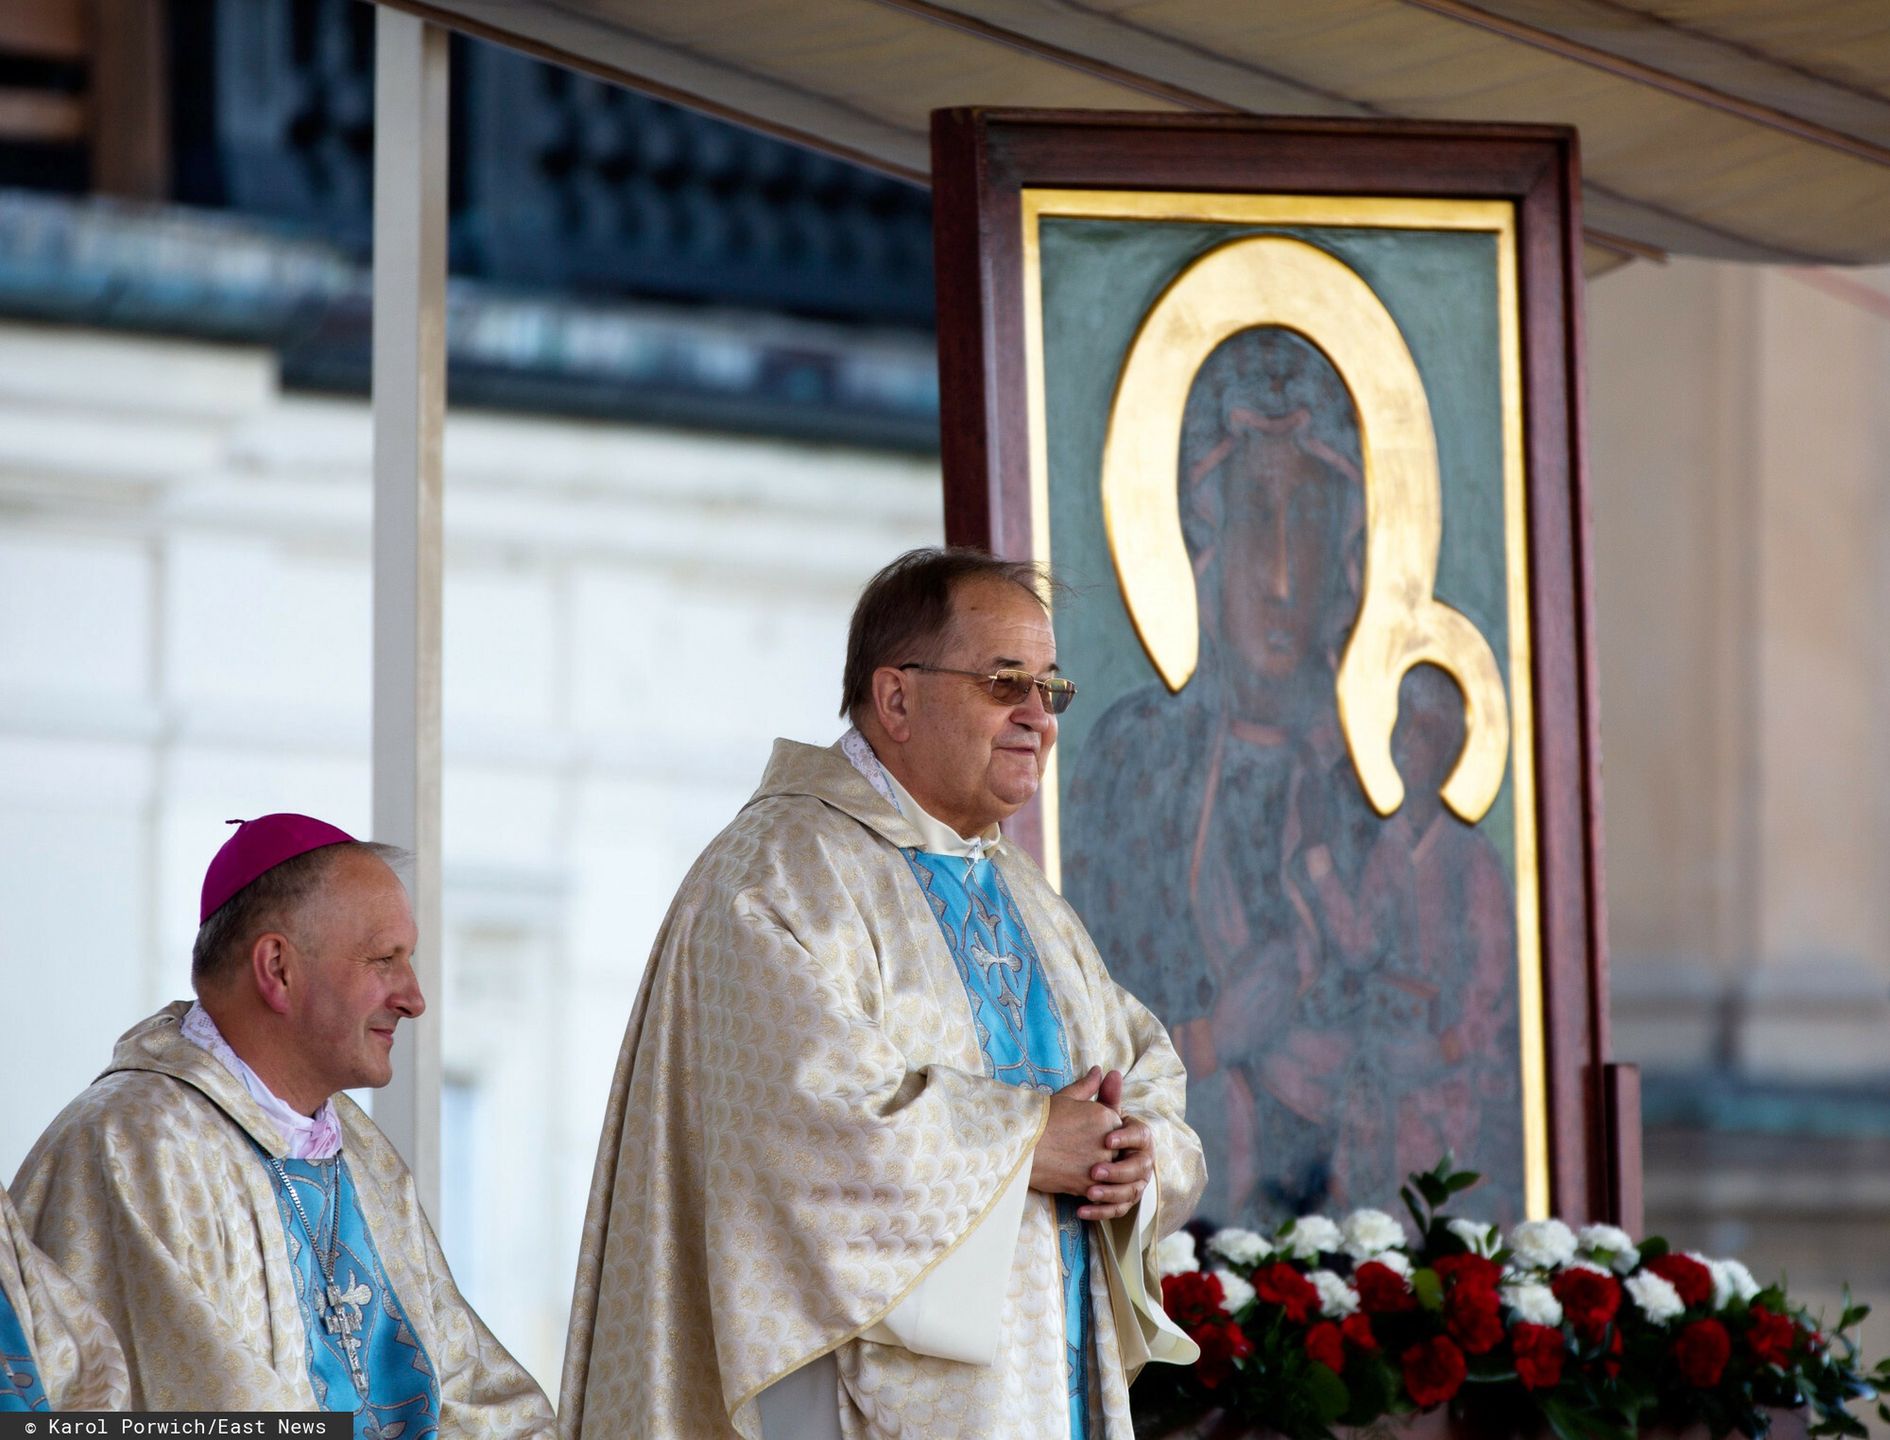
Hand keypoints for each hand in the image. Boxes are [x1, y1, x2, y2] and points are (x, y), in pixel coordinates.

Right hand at [1029, 1067, 1120, 1203]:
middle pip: (1115, 1149)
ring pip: (1109, 1171)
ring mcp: (1101, 1164)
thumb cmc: (1039, 1118)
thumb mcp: (1065, 1097)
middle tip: (1078, 1151)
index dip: (1100, 1132)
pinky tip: (1075, 1180)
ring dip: (1098, 1171)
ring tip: (1075, 1166)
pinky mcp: (1090, 1184)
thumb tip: (1100, 1071)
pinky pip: (1100, 1189)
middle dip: (1102, 1152)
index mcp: (1106, 1116)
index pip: (1116, 1126)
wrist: (1020, 1145)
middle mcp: (1109, 1140)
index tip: (1083, 1134)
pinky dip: (1090, 1187)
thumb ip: (1087, 1086)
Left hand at [1084, 1068, 1153, 1221]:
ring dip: (1110, 1194)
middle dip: (1118, 1171)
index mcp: (1138, 1136)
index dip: (1126, 1139)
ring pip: (1129, 1192)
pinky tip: (1081, 1210)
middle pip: (1139, 1169)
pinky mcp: (1122, 1201)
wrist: (1085, 1153)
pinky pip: (1116, 1211)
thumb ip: (1105, 1096)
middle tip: (1094, 1171)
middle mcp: (1141, 1161)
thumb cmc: (1092, 1130)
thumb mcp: (1096, 1113)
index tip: (1107, 1141)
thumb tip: (1108, 1071)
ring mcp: (1134, 1183)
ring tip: (1088, 1192)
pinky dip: (1099, 1212)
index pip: (1141, 1136)